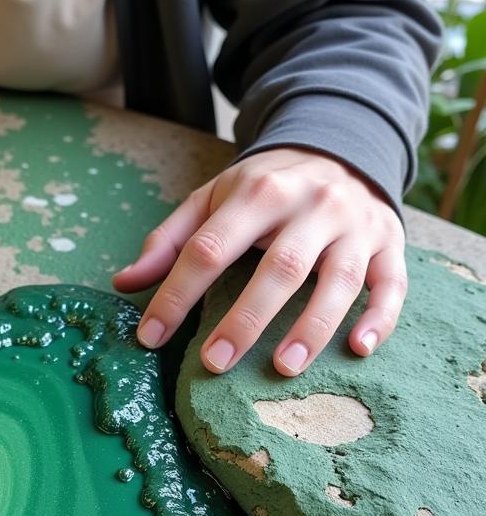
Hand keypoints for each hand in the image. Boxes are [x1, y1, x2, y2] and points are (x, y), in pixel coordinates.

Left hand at [112, 147, 406, 375]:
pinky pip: (392, 283)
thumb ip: (169, 240)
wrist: (340, 147)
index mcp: (258, 193)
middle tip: (214, 363)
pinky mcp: (390, 243)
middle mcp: (312, 205)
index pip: (209, 249)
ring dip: (312, 327)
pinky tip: (358, 349)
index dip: (177, 294)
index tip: (150, 338)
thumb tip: (123, 283)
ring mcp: (356, 225)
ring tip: (282, 369)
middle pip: (279, 267)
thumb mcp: (211, 199)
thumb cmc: (263, 188)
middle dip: (245, 319)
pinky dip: (380, 317)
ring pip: (338, 280)